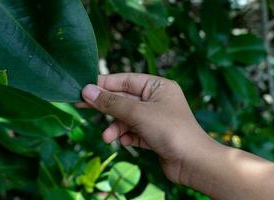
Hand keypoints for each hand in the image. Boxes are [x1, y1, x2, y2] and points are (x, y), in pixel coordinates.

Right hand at [78, 73, 215, 183]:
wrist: (193, 163)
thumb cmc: (170, 130)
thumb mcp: (138, 113)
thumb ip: (111, 102)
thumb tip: (87, 90)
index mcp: (158, 86)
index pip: (125, 80)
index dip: (104, 84)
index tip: (84, 88)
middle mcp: (156, 100)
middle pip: (123, 99)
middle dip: (106, 107)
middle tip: (81, 106)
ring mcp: (154, 118)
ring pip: (126, 117)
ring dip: (115, 127)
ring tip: (107, 138)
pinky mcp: (153, 135)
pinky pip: (133, 131)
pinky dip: (126, 136)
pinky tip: (124, 142)